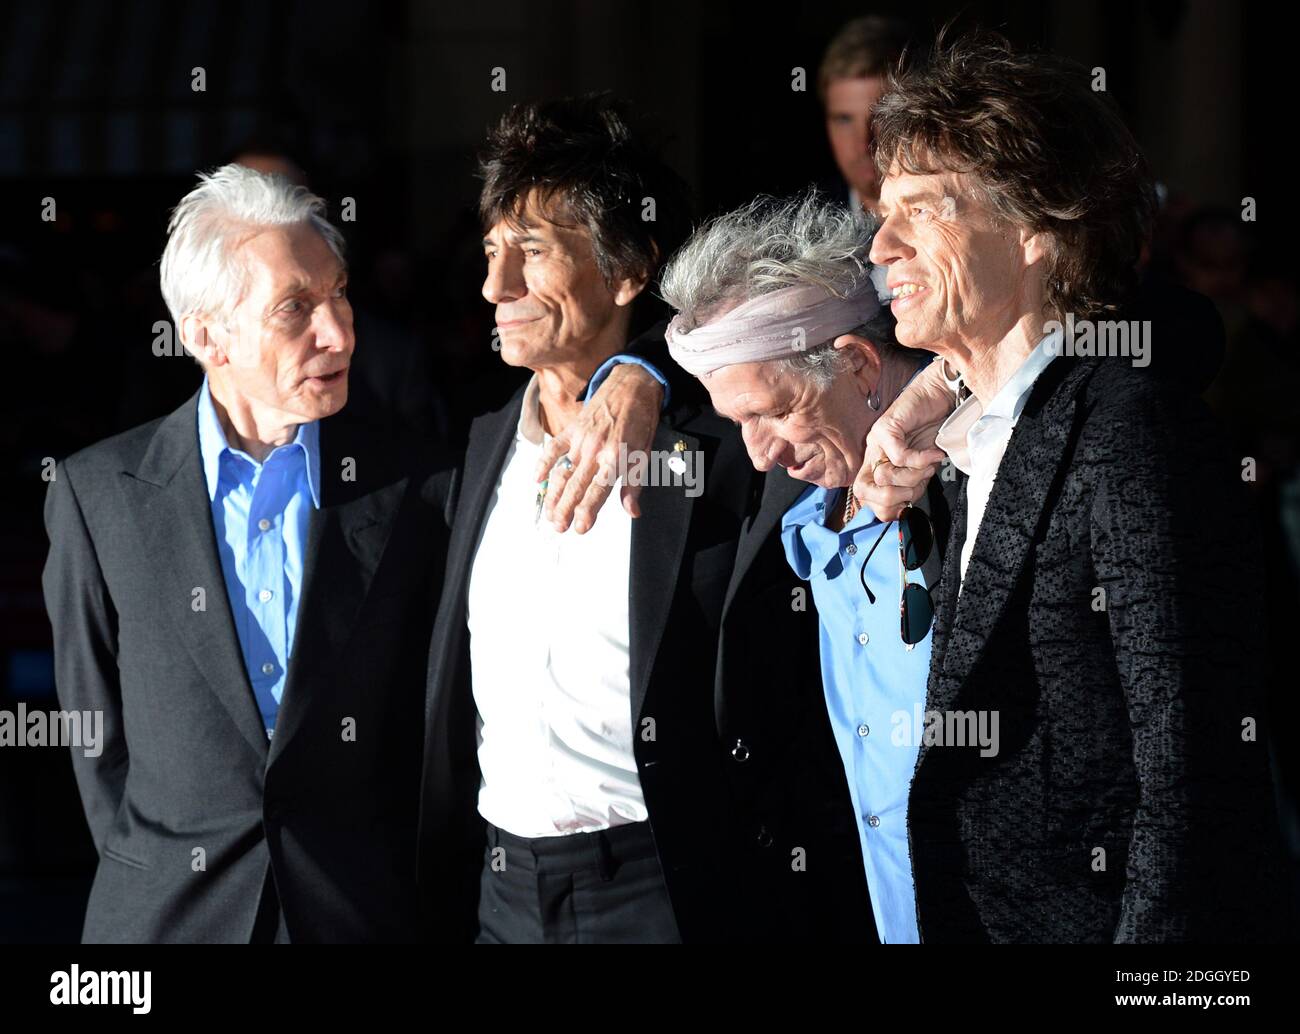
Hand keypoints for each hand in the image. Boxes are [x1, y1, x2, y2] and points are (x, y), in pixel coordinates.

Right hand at [534, 363, 663, 532]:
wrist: (631, 385)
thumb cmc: (640, 421)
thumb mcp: (644, 454)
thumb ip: (633, 485)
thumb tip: (632, 512)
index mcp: (615, 458)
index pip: (598, 491)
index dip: (587, 512)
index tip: (580, 528)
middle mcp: (595, 450)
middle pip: (575, 486)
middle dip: (565, 509)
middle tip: (558, 527)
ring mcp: (580, 439)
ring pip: (561, 472)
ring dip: (553, 494)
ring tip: (549, 513)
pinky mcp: (571, 429)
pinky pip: (552, 449)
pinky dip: (543, 464)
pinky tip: (537, 480)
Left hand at [854, 360, 952, 520]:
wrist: (939, 398)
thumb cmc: (932, 432)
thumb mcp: (920, 469)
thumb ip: (910, 486)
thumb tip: (903, 511)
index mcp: (876, 465)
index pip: (863, 497)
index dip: (884, 508)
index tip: (907, 503)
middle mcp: (871, 454)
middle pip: (864, 491)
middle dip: (896, 496)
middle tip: (919, 483)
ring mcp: (875, 440)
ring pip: (884, 475)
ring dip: (913, 476)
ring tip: (928, 464)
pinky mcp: (885, 427)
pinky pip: (899, 456)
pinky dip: (921, 460)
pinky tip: (934, 454)